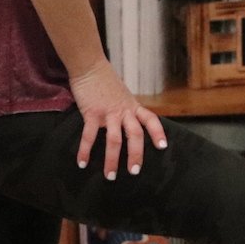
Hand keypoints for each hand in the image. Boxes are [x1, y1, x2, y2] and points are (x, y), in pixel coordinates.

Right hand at [70, 62, 167, 179]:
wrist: (90, 67)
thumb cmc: (106, 82)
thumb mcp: (123, 95)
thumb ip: (127, 109)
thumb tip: (131, 123)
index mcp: (133, 106)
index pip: (151, 120)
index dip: (158, 133)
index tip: (162, 147)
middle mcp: (124, 111)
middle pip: (135, 135)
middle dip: (136, 154)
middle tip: (135, 171)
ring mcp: (108, 113)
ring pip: (114, 140)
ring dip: (112, 160)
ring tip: (110, 176)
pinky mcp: (92, 113)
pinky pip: (89, 136)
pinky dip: (85, 151)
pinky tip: (82, 163)